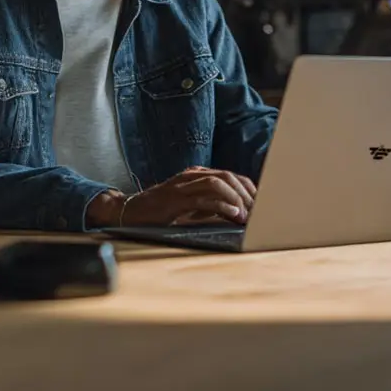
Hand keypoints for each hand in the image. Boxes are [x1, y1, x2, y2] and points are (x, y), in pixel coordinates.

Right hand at [122, 167, 255, 226]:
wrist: (128, 211)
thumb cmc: (160, 212)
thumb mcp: (189, 206)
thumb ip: (210, 206)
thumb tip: (237, 215)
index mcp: (196, 175)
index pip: (231, 176)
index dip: (249, 189)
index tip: (262, 205)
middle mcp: (191, 176)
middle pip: (228, 177)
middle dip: (247, 194)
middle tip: (259, 212)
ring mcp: (182, 186)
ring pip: (218, 183)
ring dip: (238, 198)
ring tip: (248, 214)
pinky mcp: (175, 199)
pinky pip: (203, 198)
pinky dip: (222, 205)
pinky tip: (233, 214)